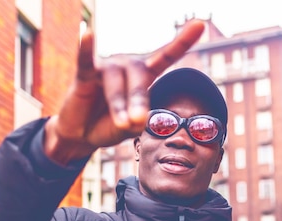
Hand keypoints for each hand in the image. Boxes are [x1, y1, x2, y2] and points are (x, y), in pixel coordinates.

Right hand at [44, 20, 204, 163]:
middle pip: (139, 77)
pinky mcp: (85, 75)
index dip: (181, 42)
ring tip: (121, 124)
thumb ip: (136, 124)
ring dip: (119, 104)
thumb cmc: (108, 126)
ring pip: (116, 81)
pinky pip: (86, 60)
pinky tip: (88, 33)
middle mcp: (126, 66)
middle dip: (139, 100)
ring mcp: (106, 68)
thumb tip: (135, 119)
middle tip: (138, 122)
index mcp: (143, 76)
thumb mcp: (128, 129)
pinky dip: (86, 48)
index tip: (199, 24)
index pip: (165, 57)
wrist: (81, 134)